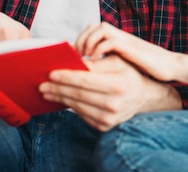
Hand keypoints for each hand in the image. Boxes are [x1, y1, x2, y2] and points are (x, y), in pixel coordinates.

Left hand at [39, 55, 180, 130]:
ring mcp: (110, 118)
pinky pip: (82, 115)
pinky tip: (61, 99)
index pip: (86, 80)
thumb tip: (73, 62)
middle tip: (42, 84)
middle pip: (79, 94)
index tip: (51, 72)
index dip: (67, 76)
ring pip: (78, 106)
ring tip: (47, 91)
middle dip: (58, 88)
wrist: (144, 97)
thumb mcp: (117, 61)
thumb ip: (96, 62)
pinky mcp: (105, 126)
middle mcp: (115, 104)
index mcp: (119, 84)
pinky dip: (70, 106)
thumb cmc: (128, 73)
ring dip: (60, 98)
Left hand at [76, 22, 187, 83]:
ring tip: (84, 58)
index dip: (79, 40)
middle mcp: (120, 36)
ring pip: (100, 29)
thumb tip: (88, 67)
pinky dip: (99, 49)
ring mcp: (125, 40)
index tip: (73, 56)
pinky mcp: (131, 47)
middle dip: (80, 41)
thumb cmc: (147, 68)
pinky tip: (94, 61)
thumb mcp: (123, 62)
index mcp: (116, 38)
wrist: (170, 66)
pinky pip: (110, 41)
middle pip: (93, 27)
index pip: (92, 29)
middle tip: (75, 56)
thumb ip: (108, 60)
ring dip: (87, 42)